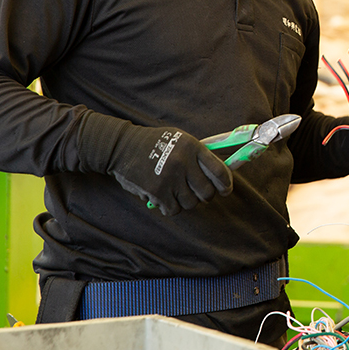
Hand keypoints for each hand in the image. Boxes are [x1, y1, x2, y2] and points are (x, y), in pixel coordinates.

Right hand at [108, 127, 233, 215]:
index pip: (219, 171)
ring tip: (177, 191)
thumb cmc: (155, 143)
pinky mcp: (156, 192)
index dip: (226, 184)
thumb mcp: (180, 139)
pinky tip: (165, 197)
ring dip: (186, 201)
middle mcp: (183, 163)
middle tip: (198, 192)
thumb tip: (220, 174)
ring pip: (191, 203)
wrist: (122, 147)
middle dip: (205, 195)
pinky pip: (174, 209)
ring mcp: (170, 178)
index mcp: (193, 147)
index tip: (226, 190)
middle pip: (207, 192)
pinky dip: (171, 207)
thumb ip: (199, 155)